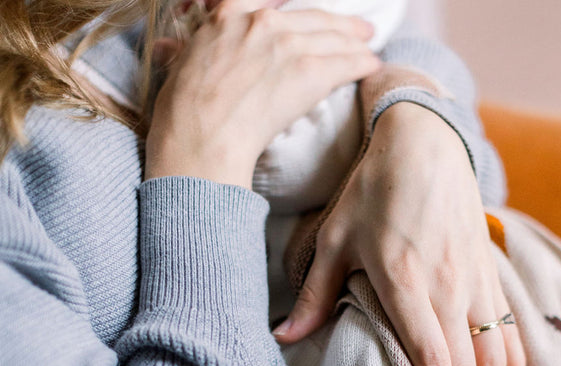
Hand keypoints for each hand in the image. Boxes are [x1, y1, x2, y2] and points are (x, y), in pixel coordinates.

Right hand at [145, 0, 380, 187]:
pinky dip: (360, 63)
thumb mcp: (179, 68)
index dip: (289, 10)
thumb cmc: (181, 115)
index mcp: (227, 16)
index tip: (303, 16)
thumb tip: (170, 50)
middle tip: (355, 28)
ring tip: (368, 44)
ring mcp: (286, 44)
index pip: (269, 2)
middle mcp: (260, 21)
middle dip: (336, 23)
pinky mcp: (308, 71)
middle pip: (309, 16)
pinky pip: (345, 61)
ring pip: (331, 36)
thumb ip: (188, 53)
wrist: (200, 139)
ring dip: (354, 41)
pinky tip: (372, 65)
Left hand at [276, 102, 525, 365]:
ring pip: (494, 352)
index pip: (430, 357)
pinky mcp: (489, 270)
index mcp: (406, 282)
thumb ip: (314, 293)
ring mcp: (474, 279)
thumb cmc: (372, 188)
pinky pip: (508, 325)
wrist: (423, 136)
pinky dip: (514, 362)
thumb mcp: (334, 236)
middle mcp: (448, 286)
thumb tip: (282, 336)